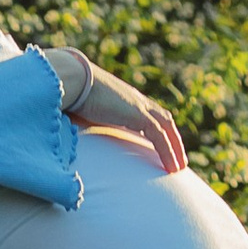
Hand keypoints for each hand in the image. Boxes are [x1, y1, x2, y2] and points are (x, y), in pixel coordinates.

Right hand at [35, 45, 187, 175]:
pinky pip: (159, 136)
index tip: (162, 149)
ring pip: (167, 128)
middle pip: (164, 120)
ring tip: (178, 168)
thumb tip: (71, 139)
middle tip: (178, 161)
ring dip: (175, 148)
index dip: (159, 131)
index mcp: (124, 100)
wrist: (71, 80)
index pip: (150, 115)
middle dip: (173, 140)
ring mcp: (138, 105)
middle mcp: (135, 100)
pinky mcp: (137, 114)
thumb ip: (86, 124)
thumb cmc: (69, 95)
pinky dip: (168, 152)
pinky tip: (171, 168)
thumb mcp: (82, 114)